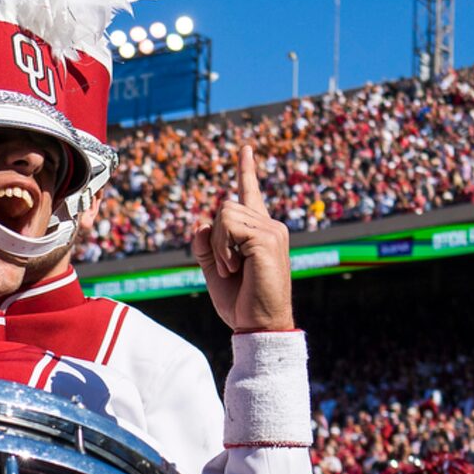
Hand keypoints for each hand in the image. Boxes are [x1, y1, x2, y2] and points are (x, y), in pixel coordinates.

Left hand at [190, 141, 294, 334]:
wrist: (258, 325)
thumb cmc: (241, 302)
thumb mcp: (215, 270)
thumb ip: (205, 246)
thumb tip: (201, 224)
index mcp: (258, 231)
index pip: (250, 194)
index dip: (246, 170)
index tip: (245, 148)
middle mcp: (270, 226)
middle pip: (225, 206)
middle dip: (215, 238)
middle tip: (228, 268)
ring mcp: (272, 230)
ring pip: (225, 214)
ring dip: (218, 245)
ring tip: (233, 269)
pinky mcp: (267, 238)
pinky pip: (228, 226)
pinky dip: (223, 248)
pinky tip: (235, 268)